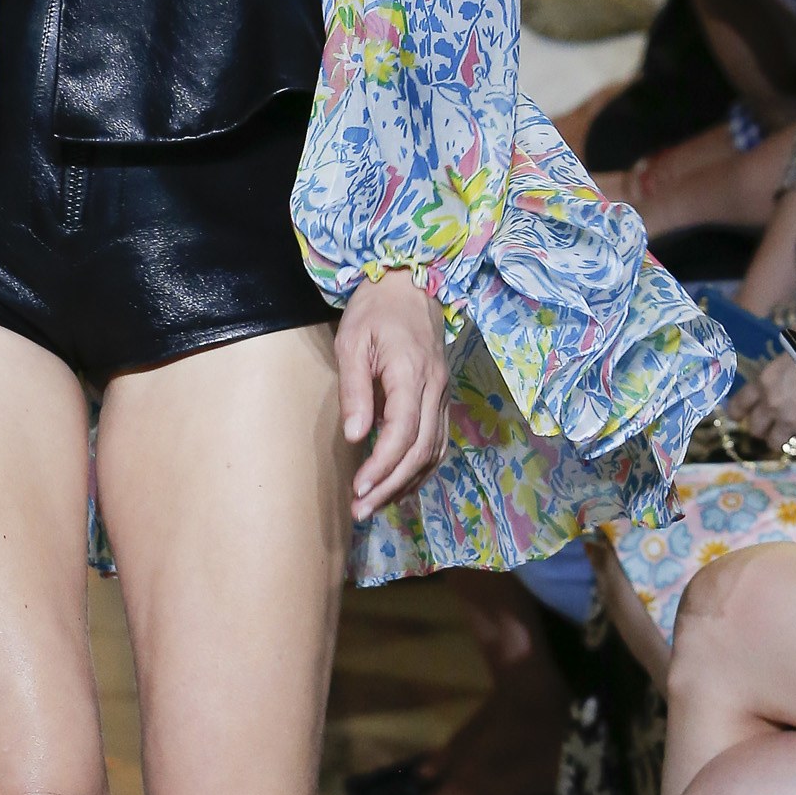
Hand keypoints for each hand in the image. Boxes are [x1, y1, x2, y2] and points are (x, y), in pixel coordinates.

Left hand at [337, 273, 448, 522]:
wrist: (410, 283)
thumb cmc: (374, 309)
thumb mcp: (352, 342)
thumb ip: (355, 390)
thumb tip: (354, 437)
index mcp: (412, 373)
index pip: (402, 432)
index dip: (382, 466)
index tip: (358, 490)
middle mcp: (435, 388)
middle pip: (420, 450)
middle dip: (390, 486)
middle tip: (360, 511)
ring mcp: (443, 394)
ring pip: (434, 451)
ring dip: (406, 483)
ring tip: (376, 506)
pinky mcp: (442, 397)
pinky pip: (438, 441)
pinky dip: (421, 469)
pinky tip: (400, 484)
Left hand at [733, 339, 795, 480]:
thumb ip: (791, 345)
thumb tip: (792, 346)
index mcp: (766, 380)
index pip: (740, 403)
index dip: (738, 410)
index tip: (738, 415)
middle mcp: (774, 405)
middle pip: (756, 428)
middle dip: (761, 426)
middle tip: (770, 424)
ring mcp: (794, 423)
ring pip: (775, 443)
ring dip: (780, 439)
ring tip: (789, 435)